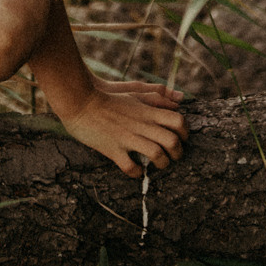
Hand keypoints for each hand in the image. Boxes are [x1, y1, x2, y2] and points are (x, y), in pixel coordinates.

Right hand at [60, 81, 186, 175]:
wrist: (80, 102)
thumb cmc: (107, 98)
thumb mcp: (134, 93)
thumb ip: (156, 97)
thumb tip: (179, 102)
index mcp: (147, 111)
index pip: (178, 121)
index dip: (185, 133)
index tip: (181, 139)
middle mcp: (141, 125)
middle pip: (173, 141)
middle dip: (178, 153)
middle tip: (173, 156)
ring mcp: (127, 138)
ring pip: (157, 155)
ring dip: (162, 163)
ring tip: (158, 165)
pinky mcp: (113, 149)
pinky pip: (131, 167)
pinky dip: (137, 172)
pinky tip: (137, 170)